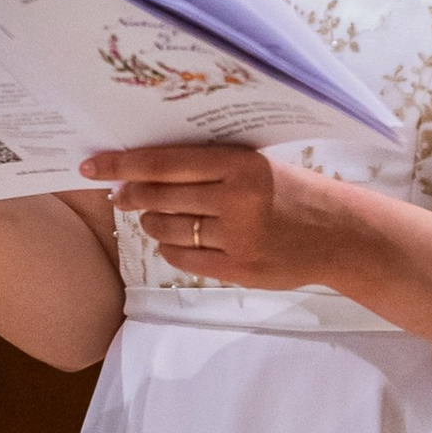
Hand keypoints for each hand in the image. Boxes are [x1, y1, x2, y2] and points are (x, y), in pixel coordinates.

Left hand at [81, 142, 369, 290]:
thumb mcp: (257, 165)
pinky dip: (171, 249)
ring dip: (150, 224)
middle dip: (130, 196)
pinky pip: (184, 259)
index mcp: (239, 164)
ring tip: (150, 218)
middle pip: (159, 197)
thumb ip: (210, 166)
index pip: (165, 163)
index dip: (122, 165)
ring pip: (167, 230)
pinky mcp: (238, 269)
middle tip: (118, 195)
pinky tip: (173, 241)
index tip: (91, 165)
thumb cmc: (294, 191)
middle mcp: (236, 199)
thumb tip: (148, 168)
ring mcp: (237, 237)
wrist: (340, 233)